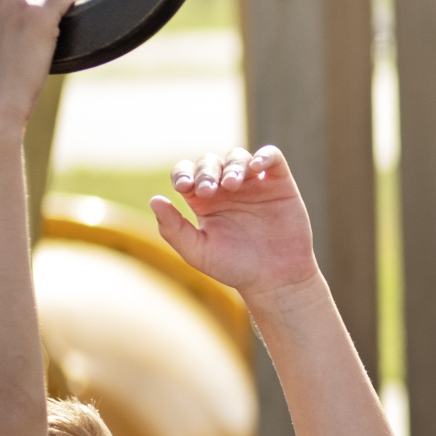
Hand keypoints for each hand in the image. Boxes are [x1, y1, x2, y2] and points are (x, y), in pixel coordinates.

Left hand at [151, 146, 320, 303]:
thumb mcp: (198, 252)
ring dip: (232, 165)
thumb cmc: (234, 268)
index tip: (184, 187)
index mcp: (203, 201)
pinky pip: (273, 158)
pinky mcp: (280, 183)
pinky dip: (265, 156)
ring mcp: (254, 184)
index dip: (183, 173)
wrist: (275, 280)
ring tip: (232, 184)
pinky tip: (257, 166)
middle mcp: (227, 188)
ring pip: (238, 157)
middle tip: (209, 191)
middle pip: (209, 162)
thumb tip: (155, 200)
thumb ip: (174, 229)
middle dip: (206, 172)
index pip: (187, 173)